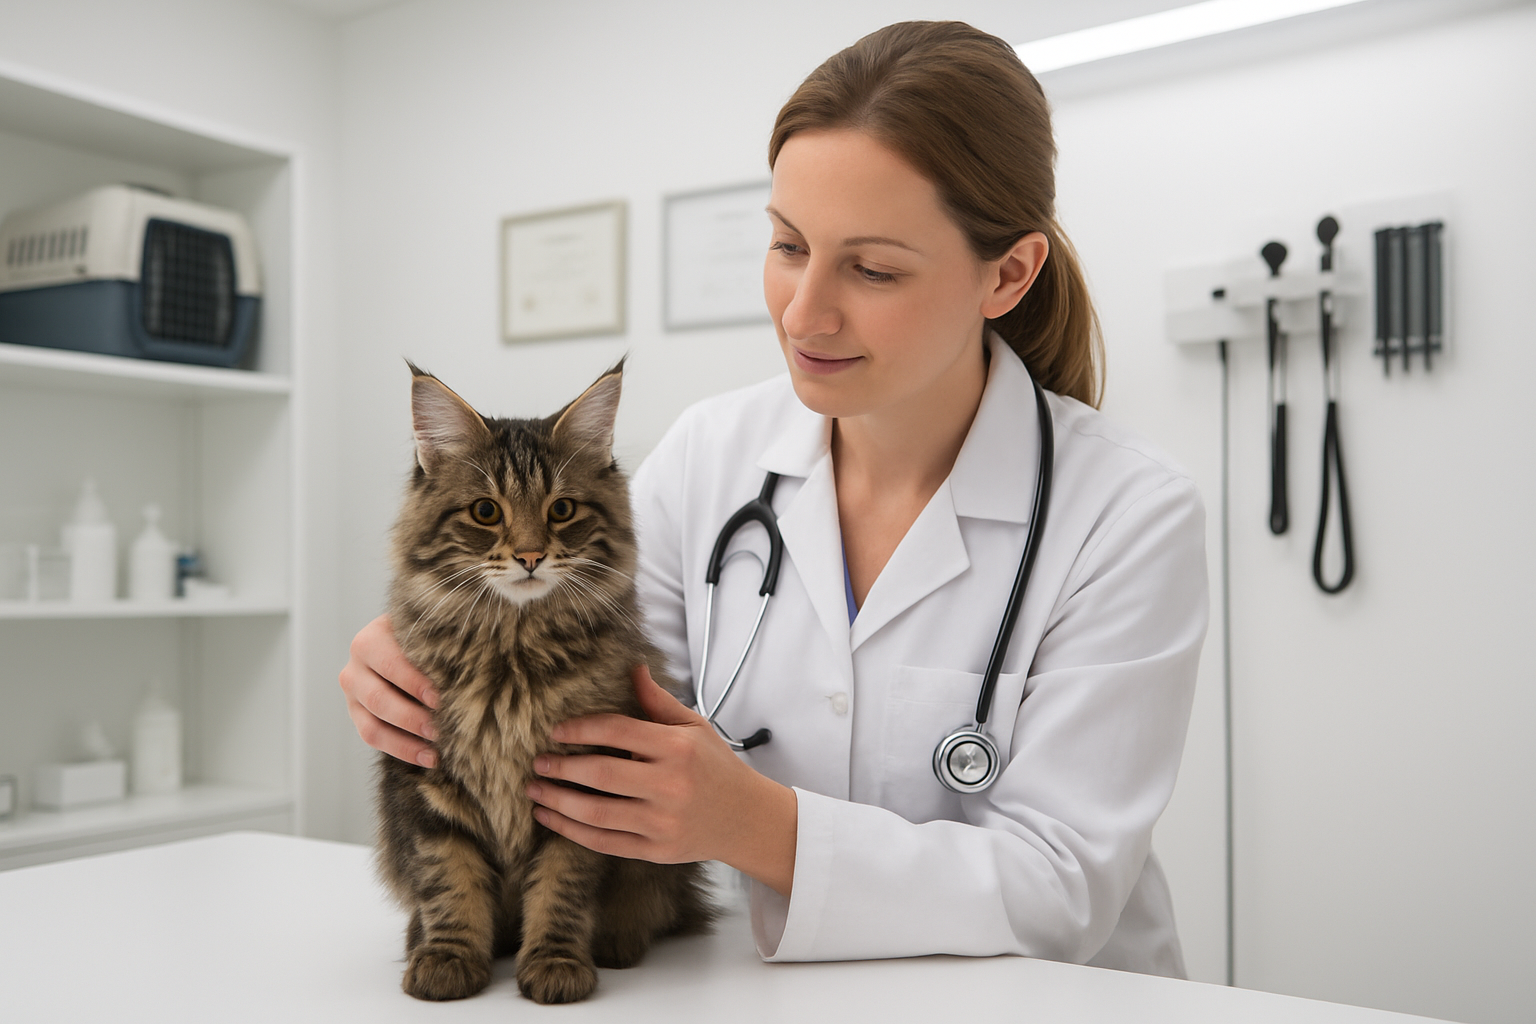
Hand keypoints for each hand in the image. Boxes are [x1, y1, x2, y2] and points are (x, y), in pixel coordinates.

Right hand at [338, 613, 441, 767]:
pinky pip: (372, 739)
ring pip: (372, 726)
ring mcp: (352, 695)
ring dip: (407, 742)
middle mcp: (355, 667)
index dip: (416, 684)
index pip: (391, 666)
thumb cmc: (426, 638)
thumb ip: (440, 647)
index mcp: (370, 639)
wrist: (404, 643)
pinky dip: (401, 751)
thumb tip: (472, 669)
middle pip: (379, 699)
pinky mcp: (357, 715)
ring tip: (436, 751)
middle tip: (441, 729)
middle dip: (412, 718)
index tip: (441, 699)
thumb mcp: (429, 635)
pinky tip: (428, 758)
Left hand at [526, 666, 797, 895]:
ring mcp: (662, 822)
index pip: (618, 731)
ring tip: (536, 790)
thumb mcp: (695, 727)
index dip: (581, 728)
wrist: (746, 818)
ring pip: (596, 813)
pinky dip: (573, 832)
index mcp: (678, 748)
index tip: (557, 731)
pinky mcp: (656, 850)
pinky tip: (552, 819)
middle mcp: (669, 785)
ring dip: (558, 801)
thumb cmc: (716, 767)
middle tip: (538, 762)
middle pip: (601, 774)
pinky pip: (605, 842)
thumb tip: (633, 668)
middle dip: (562, 767)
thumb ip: (658, 702)